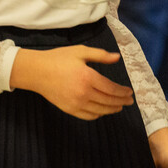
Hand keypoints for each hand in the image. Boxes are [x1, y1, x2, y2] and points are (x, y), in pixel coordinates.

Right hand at [9, 46, 133, 119]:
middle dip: (121, 101)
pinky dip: (98, 114)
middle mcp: (83, 92)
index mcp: (88, 77)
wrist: (37, 72)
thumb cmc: (59, 58)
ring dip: (111, 109)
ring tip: (119, 106)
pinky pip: (88, 116)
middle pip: (108, 101)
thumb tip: (117, 58)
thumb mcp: (80, 51)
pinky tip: (102, 110)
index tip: (130, 92)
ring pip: (100, 110)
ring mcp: (76, 103)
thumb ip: (100, 55)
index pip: (111, 88)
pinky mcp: (69, 109)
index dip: (122, 92)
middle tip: (129, 101)